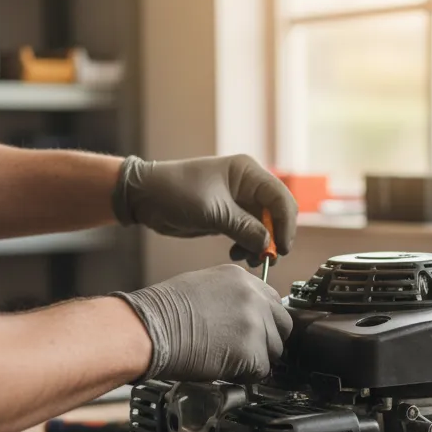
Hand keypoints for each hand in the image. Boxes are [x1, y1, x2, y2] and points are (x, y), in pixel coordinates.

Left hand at [112, 154, 296, 263]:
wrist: (145, 197)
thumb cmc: (175, 191)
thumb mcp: (213, 212)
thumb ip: (245, 228)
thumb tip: (267, 245)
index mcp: (248, 173)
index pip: (280, 198)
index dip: (285, 224)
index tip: (281, 247)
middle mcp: (247, 186)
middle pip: (275, 214)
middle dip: (274, 238)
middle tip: (267, 258)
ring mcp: (239, 202)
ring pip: (264, 227)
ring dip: (260, 245)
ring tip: (249, 259)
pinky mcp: (229, 217)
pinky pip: (249, 234)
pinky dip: (248, 246)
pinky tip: (236, 253)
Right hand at [113, 265, 293, 381]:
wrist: (147, 330)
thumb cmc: (161, 313)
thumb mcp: (203, 287)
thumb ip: (232, 298)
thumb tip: (243, 317)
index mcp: (242, 278)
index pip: (273, 303)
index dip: (264, 323)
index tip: (253, 333)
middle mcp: (254, 297)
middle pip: (282, 326)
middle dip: (266, 341)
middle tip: (243, 351)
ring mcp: (255, 324)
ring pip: (274, 351)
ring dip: (256, 360)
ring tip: (227, 359)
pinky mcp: (252, 351)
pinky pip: (261, 372)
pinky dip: (245, 377)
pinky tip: (223, 369)